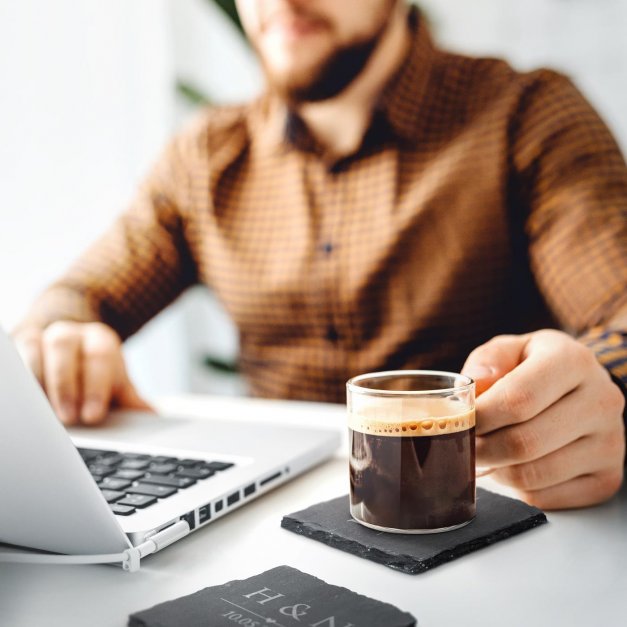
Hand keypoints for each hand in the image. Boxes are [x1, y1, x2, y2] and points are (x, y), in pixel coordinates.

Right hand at [13, 321, 151, 425]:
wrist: (69, 348)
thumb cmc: (93, 373)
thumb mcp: (114, 382)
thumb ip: (130, 400)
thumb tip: (153, 419)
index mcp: (99, 338)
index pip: (100, 356)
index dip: (97, 387)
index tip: (93, 416)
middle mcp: (69, 333)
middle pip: (64, 347)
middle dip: (66, 385)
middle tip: (69, 419)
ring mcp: (39, 337)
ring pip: (34, 349)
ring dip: (38, 383)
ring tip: (44, 415)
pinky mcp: (19, 346)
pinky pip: (15, 359)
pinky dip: (20, 381)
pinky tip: (26, 403)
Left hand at [462, 330, 624, 509]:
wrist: (582, 388)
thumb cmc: (534, 367)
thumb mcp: (510, 349)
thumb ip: (488, 361)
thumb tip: (476, 385)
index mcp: (573, 362)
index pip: (518, 399)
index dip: (480, 417)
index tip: (458, 422)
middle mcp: (601, 401)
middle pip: (524, 442)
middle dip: (481, 449)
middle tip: (463, 445)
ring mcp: (609, 444)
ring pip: (531, 475)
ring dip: (496, 470)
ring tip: (485, 453)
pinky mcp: (606, 478)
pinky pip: (543, 498)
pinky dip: (515, 488)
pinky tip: (510, 466)